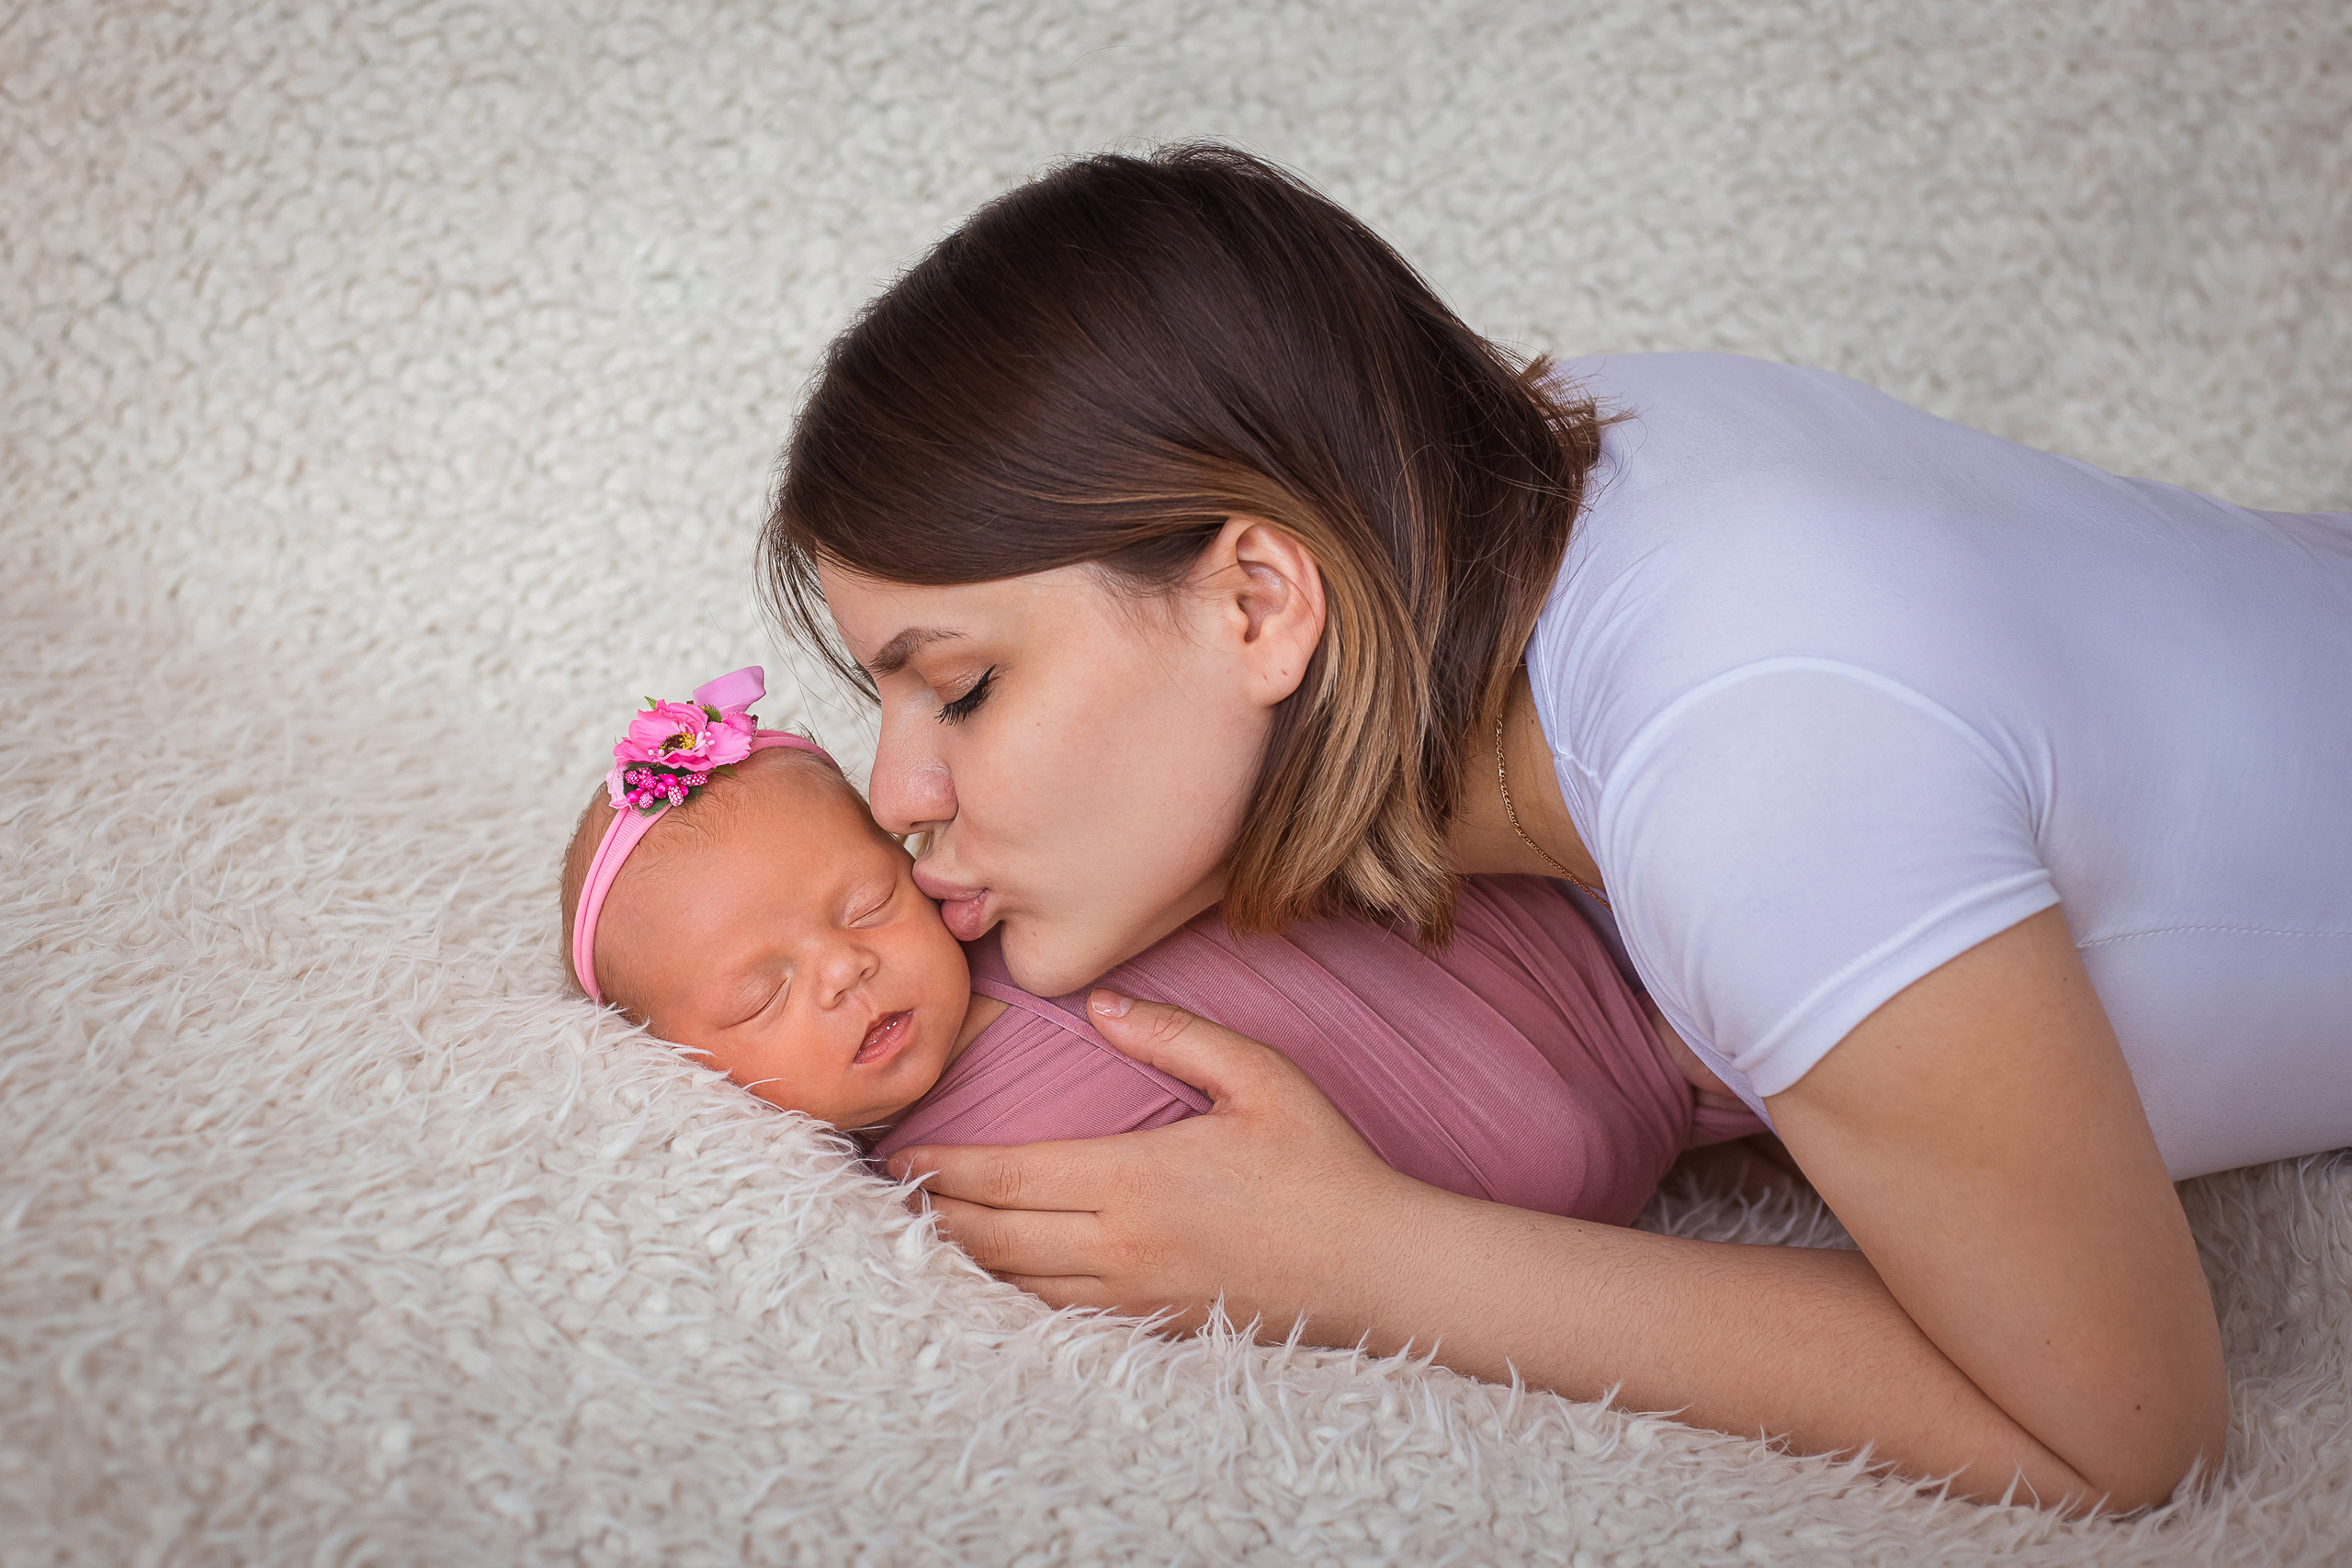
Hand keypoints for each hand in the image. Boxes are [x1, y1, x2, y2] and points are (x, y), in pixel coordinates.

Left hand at [885, 989, 1422, 1338]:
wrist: (1379, 1271)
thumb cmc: (1323, 1166)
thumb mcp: (1260, 1076)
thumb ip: (1173, 1035)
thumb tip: (1098, 1004)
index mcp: (1137, 1179)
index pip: (1009, 1177)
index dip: (943, 1169)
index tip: (897, 1154)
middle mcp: (1121, 1246)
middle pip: (992, 1239)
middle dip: (929, 1217)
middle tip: (881, 1196)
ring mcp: (1133, 1298)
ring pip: (1015, 1287)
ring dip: (958, 1263)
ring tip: (913, 1237)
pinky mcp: (1153, 1330)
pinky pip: (1057, 1320)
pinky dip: (1008, 1300)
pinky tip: (987, 1284)